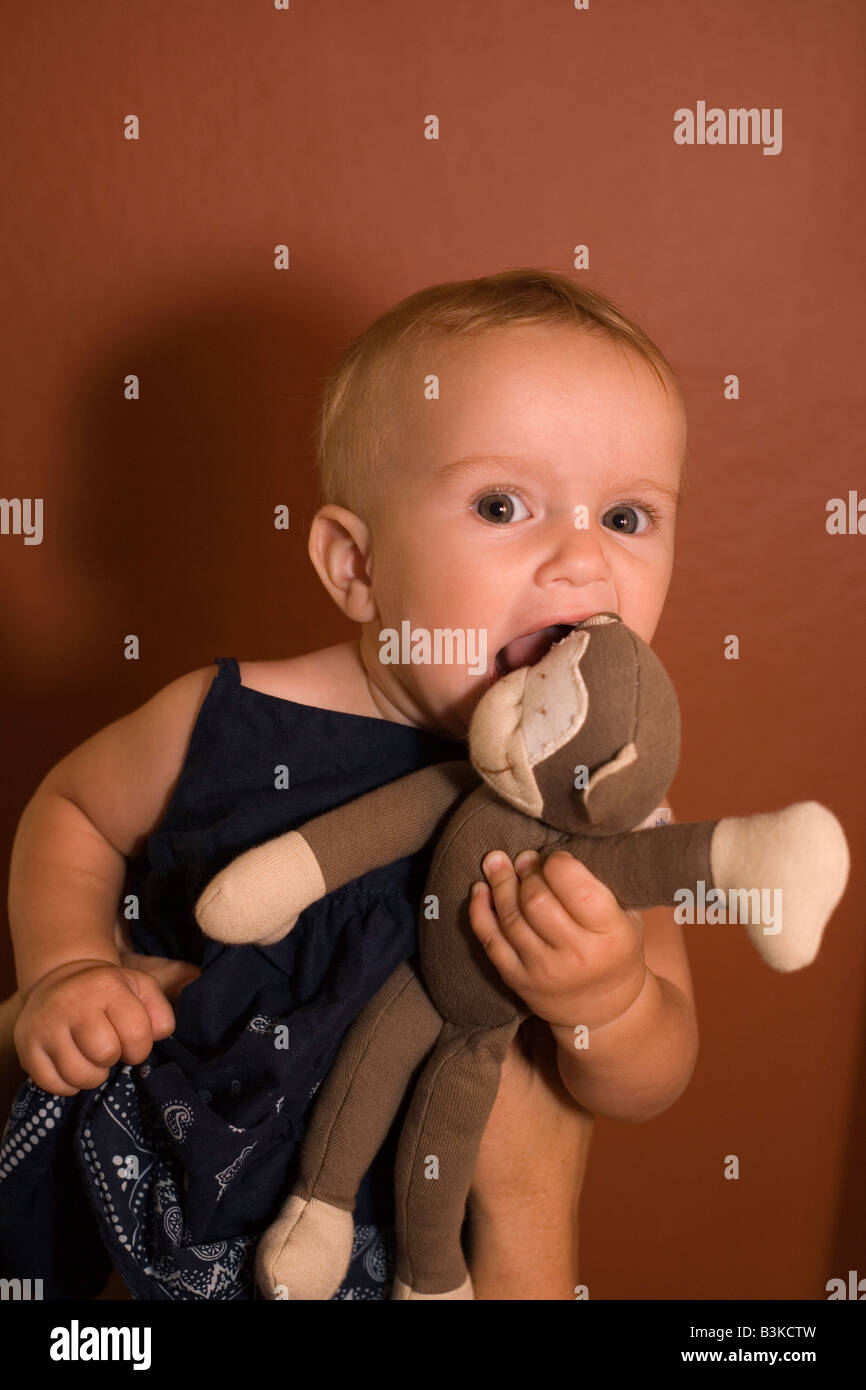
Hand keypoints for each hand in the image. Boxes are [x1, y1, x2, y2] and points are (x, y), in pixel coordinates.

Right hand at [13, 956, 196, 1096]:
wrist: (59, 982)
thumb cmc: (107, 992)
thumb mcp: (139, 987)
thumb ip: (159, 1010)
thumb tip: (160, 1035)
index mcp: (106, 987)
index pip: (136, 1032)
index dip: (140, 1046)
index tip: (133, 1042)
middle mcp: (72, 1005)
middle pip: (105, 1054)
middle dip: (115, 1058)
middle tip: (110, 1049)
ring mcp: (46, 1028)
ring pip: (78, 1075)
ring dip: (93, 1075)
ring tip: (92, 1059)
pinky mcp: (27, 1049)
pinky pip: (54, 1085)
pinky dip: (69, 1084)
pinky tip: (73, 1064)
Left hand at [468, 849, 646, 1028]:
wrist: (604, 1010)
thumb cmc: (615, 950)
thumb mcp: (626, 917)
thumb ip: (602, 884)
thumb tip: (560, 844)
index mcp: (610, 934)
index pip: (578, 889)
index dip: (559, 864)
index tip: (556, 858)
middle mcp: (577, 955)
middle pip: (537, 901)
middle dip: (527, 872)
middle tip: (526, 859)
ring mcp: (543, 970)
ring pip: (511, 917)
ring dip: (499, 882)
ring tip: (497, 862)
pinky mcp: (518, 980)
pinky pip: (490, 941)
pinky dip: (480, 911)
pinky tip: (480, 889)